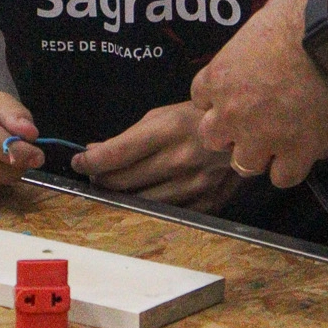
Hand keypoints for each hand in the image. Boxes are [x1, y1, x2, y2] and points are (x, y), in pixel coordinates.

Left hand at [71, 102, 243, 211]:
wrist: (248, 135)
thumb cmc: (201, 120)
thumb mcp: (164, 115)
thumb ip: (129, 136)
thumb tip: (95, 151)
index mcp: (167, 130)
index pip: (114, 154)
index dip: (88, 160)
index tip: (79, 161)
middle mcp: (179, 159)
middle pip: (121, 181)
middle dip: (100, 178)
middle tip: (94, 172)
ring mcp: (193, 186)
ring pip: (138, 202)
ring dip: (120, 195)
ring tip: (116, 184)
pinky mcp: (204, 204)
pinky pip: (163, 212)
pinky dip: (148, 205)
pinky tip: (146, 193)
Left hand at [191, 0, 327, 189]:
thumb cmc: (306, 13)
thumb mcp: (267, 12)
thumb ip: (259, 32)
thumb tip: (274, 15)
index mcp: (220, 75)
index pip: (201, 99)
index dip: (221, 98)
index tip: (239, 94)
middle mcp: (233, 111)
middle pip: (213, 138)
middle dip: (232, 132)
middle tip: (257, 122)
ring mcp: (262, 136)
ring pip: (245, 164)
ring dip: (262, 153)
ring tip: (283, 139)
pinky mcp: (297, 152)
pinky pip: (282, 177)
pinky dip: (292, 168)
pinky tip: (304, 151)